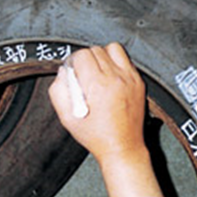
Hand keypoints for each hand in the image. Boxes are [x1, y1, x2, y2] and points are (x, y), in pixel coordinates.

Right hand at [48, 43, 162, 196]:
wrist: (122, 147)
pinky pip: (126, 60)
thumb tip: (63, 72)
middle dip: (86, 60)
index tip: (72, 73)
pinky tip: (110, 79)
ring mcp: (129, 78)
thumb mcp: (66, 118)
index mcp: (96, 86)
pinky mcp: (138, 82)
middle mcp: (115, 78)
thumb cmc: (95, 136)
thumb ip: (58, 91)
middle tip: (83, 76)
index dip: (73, 62)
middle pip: (96, 50)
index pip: (82, 55)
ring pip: (112, 48)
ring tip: (98, 73)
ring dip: (102, 56)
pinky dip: (116, 64)